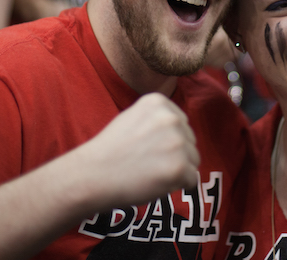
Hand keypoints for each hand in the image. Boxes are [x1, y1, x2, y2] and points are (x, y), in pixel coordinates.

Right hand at [76, 93, 199, 208]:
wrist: (93, 175)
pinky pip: (191, 180)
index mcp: (158, 102)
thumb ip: (158, 118)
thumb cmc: (111, 150)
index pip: (181, 123)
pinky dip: (178, 186)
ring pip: (193, 160)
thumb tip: (183, 129)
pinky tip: (156, 183)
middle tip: (148, 163)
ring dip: (177, 170)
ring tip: (151, 172)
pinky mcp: (179, 167)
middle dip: (175, 155)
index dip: (167, 140)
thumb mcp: (132, 117)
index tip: (148, 148)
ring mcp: (176, 142)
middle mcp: (171, 118)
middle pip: (190, 141)